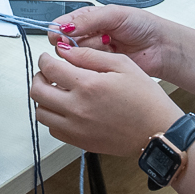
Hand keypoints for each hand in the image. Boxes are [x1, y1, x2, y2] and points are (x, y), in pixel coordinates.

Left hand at [30, 45, 183, 156]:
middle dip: (39, 77)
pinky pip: (52, 130)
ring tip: (57, 91)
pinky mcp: (79, 142)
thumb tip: (64, 51)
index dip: (45, 60)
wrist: (158, 132)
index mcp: (87, 85)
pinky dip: (53, 118)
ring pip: (40, 113)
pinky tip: (66, 109)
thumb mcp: (123, 65)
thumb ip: (89, 55)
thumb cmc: (146, 98)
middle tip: (48, 73)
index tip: (48, 58)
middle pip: (37, 91)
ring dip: (43, 99)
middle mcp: (76, 108)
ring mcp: (76, 128)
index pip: (49, 69)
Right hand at [48, 3, 175, 78]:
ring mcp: (94, 54)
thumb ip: (88, 19)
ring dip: (89, 52)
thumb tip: (65, 26)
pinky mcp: (100, 70)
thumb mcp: (115, 14)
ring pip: (76, 57)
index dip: (59, 30)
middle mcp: (89, 36)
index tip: (58, 35)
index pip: (63, 24)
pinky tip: (107, 58)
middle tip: (90, 40)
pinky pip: (87, 69)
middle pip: (66, 42)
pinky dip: (94, 65)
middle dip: (75, 42)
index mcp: (89, 19)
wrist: (161, 47)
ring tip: (108, 45)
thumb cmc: (143, 26)